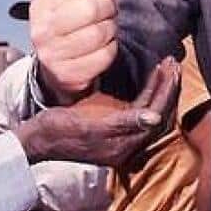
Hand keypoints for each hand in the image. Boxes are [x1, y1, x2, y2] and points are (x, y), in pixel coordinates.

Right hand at [14, 57, 178, 166]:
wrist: (36, 138)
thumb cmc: (58, 129)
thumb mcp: (90, 125)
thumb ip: (123, 122)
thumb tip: (155, 118)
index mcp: (124, 148)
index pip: (155, 118)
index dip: (166, 93)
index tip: (171, 69)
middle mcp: (127, 145)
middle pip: (158, 115)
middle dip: (168, 89)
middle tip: (173, 63)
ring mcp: (122, 137)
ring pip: (151, 111)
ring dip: (161, 89)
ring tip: (168, 66)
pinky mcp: (114, 128)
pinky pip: (139, 109)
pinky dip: (148, 92)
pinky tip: (152, 77)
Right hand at [30, 0, 118, 97]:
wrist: (56, 67)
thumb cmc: (69, 25)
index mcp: (43, 4)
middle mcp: (43, 29)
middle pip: (91, 9)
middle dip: (108, 8)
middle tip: (107, 11)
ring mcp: (53, 53)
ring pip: (99, 33)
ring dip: (110, 29)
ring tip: (105, 28)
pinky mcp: (68, 74)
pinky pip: (104, 56)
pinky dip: (110, 49)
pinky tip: (104, 46)